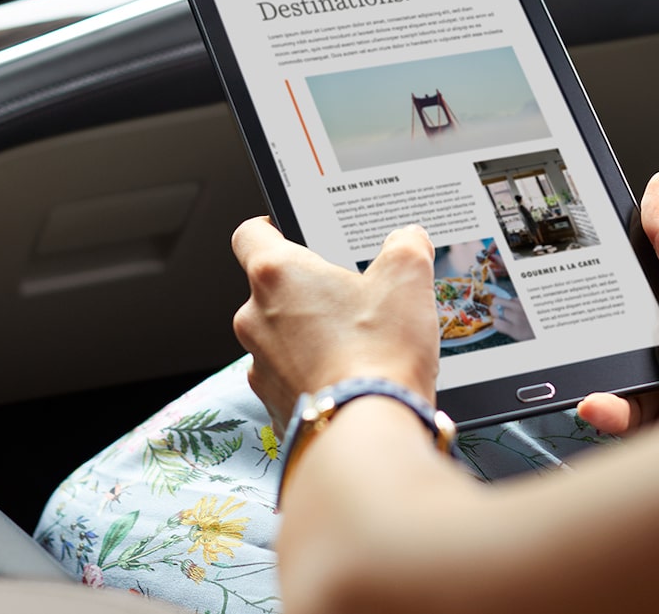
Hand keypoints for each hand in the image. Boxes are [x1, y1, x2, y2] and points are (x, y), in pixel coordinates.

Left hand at [231, 218, 439, 434]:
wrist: (369, 431)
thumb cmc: (380, 351)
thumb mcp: (409, 278)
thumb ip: (406, 245)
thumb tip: (407, 239)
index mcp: (276, 275)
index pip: (250, 234)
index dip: (271, 227)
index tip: (289, 231)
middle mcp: (254, 318)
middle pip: (272, 290)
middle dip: (309, 290)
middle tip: (352, 295)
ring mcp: (259, 366)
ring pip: (280, 336)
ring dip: (310, 334)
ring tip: (359, 342)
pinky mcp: (272, 404)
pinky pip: (290, 377)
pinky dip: (313, 373)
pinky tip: (350, 377)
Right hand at [489, 295, 531, 341]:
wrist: (549, 325)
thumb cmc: (533, 334)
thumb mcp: (519, 337)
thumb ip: (508, 329)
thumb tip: (497, 322)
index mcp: (516, 331)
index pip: (496, 322)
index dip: (494, 321)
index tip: (496, 322)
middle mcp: (518, 318)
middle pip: (495, 308)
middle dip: (494, 310)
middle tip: (497, 312)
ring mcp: (523, 308)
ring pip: (504, 300)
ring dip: (504, 304)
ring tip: (507, 309)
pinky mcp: (527, 302)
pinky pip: (515, 298)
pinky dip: (514, 302)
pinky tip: (517, 307)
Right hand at [579, 171, 658, 434]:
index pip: (633, 271)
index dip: (602, 267)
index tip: (570, 263)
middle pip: (613, 322)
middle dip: (588, 325)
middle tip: (566, 324)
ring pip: (612, 368)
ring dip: (592, 372)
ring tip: (578, 369)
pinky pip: (621, 409)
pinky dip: (605, 408)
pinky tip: (596, 402)